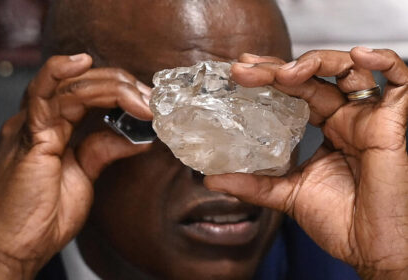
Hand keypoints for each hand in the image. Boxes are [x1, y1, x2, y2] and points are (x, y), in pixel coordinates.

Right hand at [0, 54, 152, 278]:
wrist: (17, 247)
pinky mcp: (28, 137)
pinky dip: (60, 74)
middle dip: (122, 86)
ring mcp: (31, 126)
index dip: (120, 91)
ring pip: (70, 86)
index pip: (87, 93)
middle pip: (81, 84)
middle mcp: (39, 121)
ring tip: (140, 97)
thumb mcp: (84, 174)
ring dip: (110, 87)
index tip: (149, 102)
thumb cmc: (42, 215)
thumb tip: (136, 135)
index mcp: (51, 128)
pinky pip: (42, 95)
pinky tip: (82, 62)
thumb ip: (104, 148)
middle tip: (151, 100)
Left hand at [205, 48, 407, 278]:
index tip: (240, 72)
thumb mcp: (287, 195)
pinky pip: (400, 83)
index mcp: (326, 130)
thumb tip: (211, 180)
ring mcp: (368, 118)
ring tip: (282, 74)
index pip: (296, 92)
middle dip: (276, 69)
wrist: (371, 250)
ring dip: (314, 63)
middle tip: (244, 69)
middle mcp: (346, 118)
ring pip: (347, 70)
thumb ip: (253, 185)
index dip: (270, 78)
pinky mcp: (393, 124)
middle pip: (312, 78)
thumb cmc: (340, 223)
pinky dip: (383, 62)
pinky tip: (359, 56)